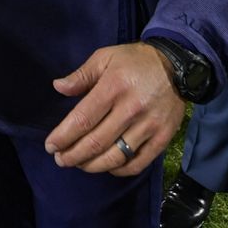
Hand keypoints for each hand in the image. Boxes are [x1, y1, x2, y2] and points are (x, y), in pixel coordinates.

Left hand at [43, 42, 186, 176]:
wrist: (177, 65)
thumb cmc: (134, 61)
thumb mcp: (105, 57)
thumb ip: (81, 75)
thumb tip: (58, 87)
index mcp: (113, 87)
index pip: (83, 119)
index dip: (64, 136)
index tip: (50, 146)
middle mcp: (131, 109)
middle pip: (97, 142)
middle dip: (74, 155)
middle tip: (60, 160)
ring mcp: (149, 126)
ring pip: (116, 156)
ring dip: (93, 165)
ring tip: (79, 165)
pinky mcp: (163, 137)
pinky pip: (138, 163)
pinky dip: (120, 170)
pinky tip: (107, 167)